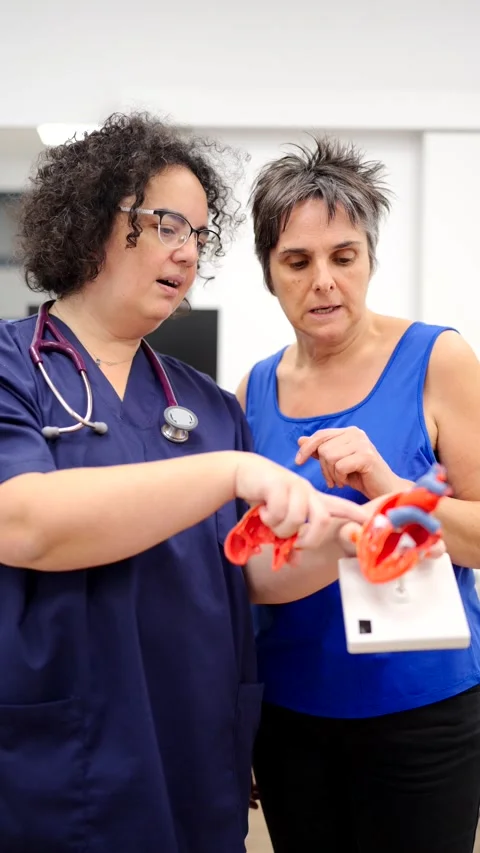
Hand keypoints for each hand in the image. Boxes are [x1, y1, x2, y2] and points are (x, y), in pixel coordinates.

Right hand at [234, 452, 367, 548]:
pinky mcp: (279, 483)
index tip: (372, 521)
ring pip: (298, 519)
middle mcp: (308, 491)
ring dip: (282, 528)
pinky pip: (280, 511)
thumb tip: (293, 562)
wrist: (244, 472)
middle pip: (324, 521)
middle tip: (293, 542)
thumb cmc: (265, 497)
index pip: (340, 506)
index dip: (356, 515)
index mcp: (312, 499)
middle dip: (309, 539)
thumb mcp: (280, 518)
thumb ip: (290, 537)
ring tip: (271, 521)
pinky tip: (263, 511)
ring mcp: (295, 486)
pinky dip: (270, 518)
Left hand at [295, 427, 409, 499]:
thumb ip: (320, 451)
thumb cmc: (360, 478)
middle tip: (333, 479)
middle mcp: (356, 433)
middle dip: (324, 468)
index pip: (320, 435)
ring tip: (341, 480)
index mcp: (348, 432)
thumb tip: (300, 440)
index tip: (298, 462)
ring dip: (332, 474)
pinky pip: (340, 466)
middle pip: (323, 448)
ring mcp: (362, 443)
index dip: (307, 448)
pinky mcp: (367, 456)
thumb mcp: (336, 464)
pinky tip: (347, 482)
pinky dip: (340, 477)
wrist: (384, 491)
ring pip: (329, 457)